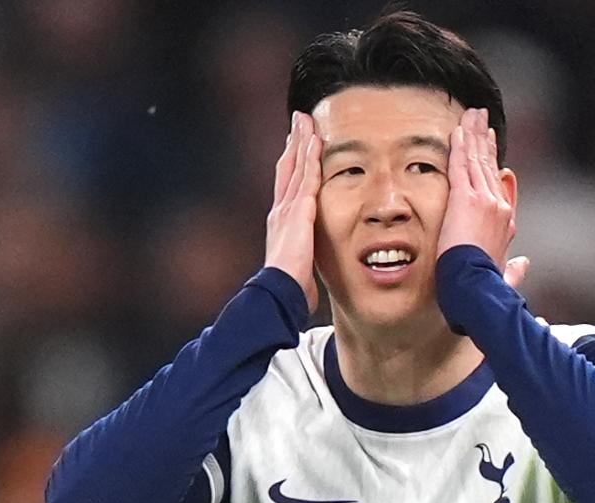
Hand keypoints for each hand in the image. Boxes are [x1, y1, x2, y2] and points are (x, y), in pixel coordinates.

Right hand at [265, 111, 320, 312]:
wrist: (279, 289)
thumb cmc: (288, 284)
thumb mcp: (296, 267)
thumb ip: (301, 259)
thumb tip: (306, 274)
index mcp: (280, 222)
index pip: (286, 185)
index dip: (291, 163)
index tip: (294, 145)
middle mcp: (281, 210)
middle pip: (287, 167)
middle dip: (293, 143)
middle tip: (298, 120)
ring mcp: (288, 208)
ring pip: (296, 166)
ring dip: (301, 142)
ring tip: (305, 120)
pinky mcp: (299, 210)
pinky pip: (307, 177)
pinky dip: (310, 157)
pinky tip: (315, 140)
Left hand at [437, 108, 529, 288]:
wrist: (477, 287)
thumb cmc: (487, 286)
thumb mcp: (505, 275)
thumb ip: (514, 269)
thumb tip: (524, 264)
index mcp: (507, 221)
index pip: (499, 185)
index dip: (494, 164)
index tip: (492, 149)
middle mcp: (499, 205)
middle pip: (490, 165)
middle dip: (485, 139)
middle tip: (481, 118)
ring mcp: (484, 199)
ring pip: (478, 159)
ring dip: (474, 134)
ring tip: (472, 114)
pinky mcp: (466, 199)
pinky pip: (461, 165)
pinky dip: (460, 146)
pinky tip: (458, 131)